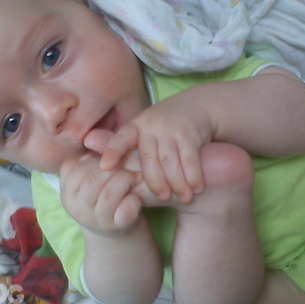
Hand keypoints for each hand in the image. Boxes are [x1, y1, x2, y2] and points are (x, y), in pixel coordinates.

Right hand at [59, 152, 142, 234]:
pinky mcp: (115, 227)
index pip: (75, 168)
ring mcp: (95, 219)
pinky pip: (126, 209)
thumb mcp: (97, 173)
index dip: (95, 160)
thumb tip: (91, 137)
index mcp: (67, 191)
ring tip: (135, 177)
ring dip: (126, 180)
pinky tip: (135, 197)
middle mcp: (76, 207)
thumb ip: (96, 153)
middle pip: (93, 179)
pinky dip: (134, 199)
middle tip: (128, 168)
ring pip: (109, 193)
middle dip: (114, 168)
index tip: (108, 161)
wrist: (116, 228)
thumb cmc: (104, 192)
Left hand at [96, 92, 213, 202]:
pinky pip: (189, 158)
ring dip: (178, 182)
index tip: (104, 167)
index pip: (120, 139)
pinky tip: (197, 187)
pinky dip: (194, 175)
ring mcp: (170, 128)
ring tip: (185, 198)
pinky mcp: (189, 132)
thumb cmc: (167, 127)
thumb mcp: (147, 131)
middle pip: (149, 158)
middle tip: (163, 198)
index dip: (112, 151)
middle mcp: (151, 125)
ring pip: (170, 161)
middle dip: (155, 181)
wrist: (200, 105)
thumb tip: (104, 169)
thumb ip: (129, 148)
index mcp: (136, 126)